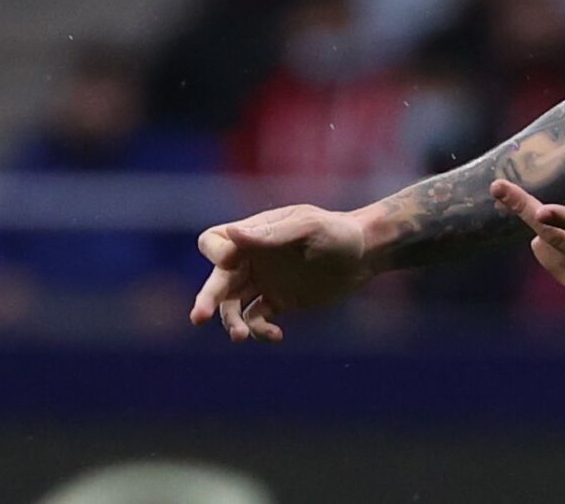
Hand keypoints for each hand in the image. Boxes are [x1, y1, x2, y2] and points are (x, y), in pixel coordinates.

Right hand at [188, 204, 372, 342]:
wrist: (366, 254)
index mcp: (255, 233)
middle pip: (216, 279)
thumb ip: (273, 233)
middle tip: (198, 318)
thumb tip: (232, 233)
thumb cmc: (338, 232)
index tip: (231, 262)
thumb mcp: (309, 227)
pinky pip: (256, 319)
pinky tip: (276, 335)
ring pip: (231, 305)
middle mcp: (252, 258)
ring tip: (241, 336)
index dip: (216, 253)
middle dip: (206, 298)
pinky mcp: (278, 301)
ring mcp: (263, 281)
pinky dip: (259, 330)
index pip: (214, 241)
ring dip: (231, 321)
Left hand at [491, 176, 564, 289]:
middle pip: (558, 238)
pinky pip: (542, 252)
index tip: (540, 211)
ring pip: (545, 243)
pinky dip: (545, 238)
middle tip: (500, 187)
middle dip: (530, 213)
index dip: (564, 220)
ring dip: (539, 218)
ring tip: (551, 209)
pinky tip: (564, 231)